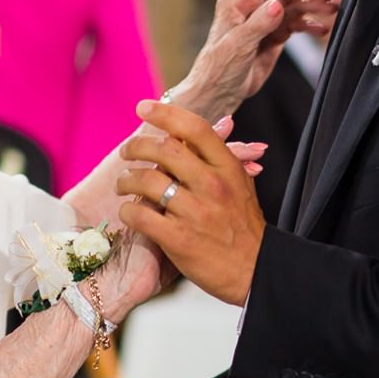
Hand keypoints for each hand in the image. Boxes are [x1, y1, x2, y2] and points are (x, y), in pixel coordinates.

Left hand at [115, 100, 265, 304]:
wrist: (254, 270)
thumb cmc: (244, 226)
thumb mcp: (241, 184)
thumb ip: (225, 154)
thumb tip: (224, 120)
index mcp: (227, 168)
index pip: (194, 128)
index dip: (165, 113)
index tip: (143, 107)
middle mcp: (212, 185)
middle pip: (164, 150)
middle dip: (137, 147)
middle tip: (127, 152)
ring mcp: (195, 212)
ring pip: (147, 181)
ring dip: (127, 179)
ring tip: (123, 184)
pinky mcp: (178, 238)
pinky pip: (140, 214)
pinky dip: (128, 210)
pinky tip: (128, 211)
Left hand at [173, 0, 336, 119]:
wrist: (220, 93)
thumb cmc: (219, 68)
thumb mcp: (238, 45)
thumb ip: (258, 24)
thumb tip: (277, 5)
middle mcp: (252, 5)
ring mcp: (265, 19)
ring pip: (294, 4)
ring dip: (314, 5)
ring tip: (333, 8)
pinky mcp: (274, 34)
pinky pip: (296, 23)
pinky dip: (310, 24)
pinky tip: (322, 28)